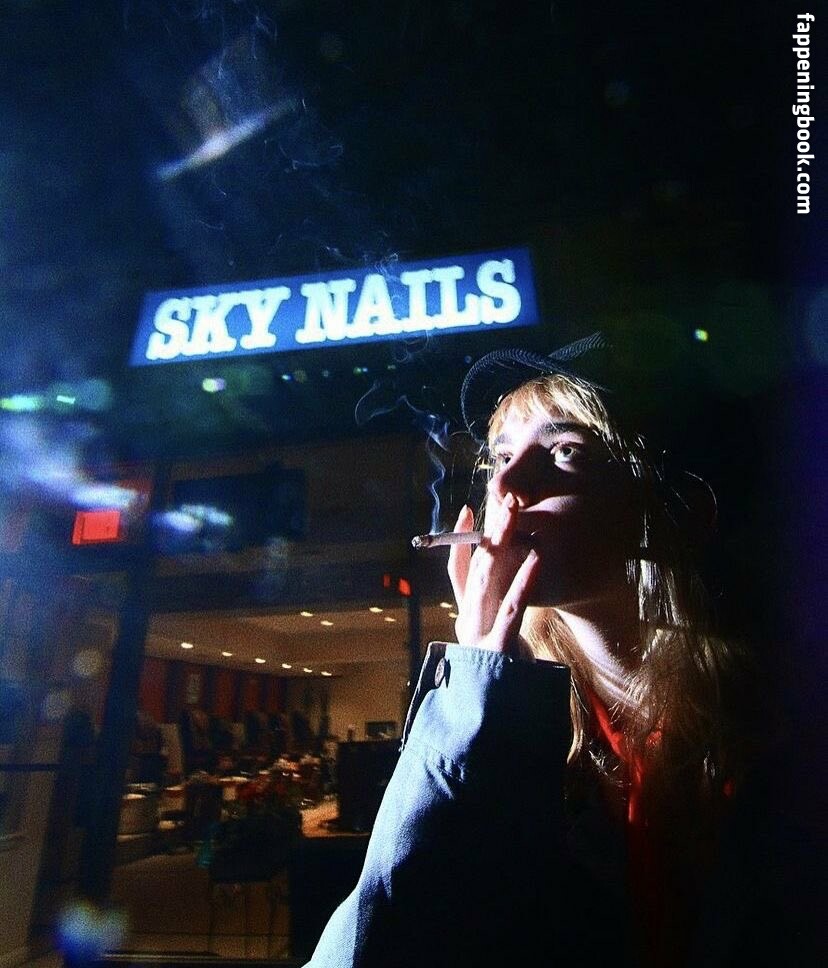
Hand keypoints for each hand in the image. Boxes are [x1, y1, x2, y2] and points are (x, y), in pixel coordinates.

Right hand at [446, 495, 539, 658]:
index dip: (462, 538)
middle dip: (489, 529)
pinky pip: (512, 607)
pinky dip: (523, 580)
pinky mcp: (499, 646)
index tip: (470, 509)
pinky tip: (535, 557)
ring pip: (488, 577)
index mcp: (467, 613)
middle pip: (476, 565)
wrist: (492, 714)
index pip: (459, 569)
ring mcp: (480, 631)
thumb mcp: (488, 632)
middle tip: (503, 496)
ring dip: (501, 542)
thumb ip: (485, 600)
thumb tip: (496, 569)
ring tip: (515, 512)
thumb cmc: (499, 669)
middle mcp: (468, 618)